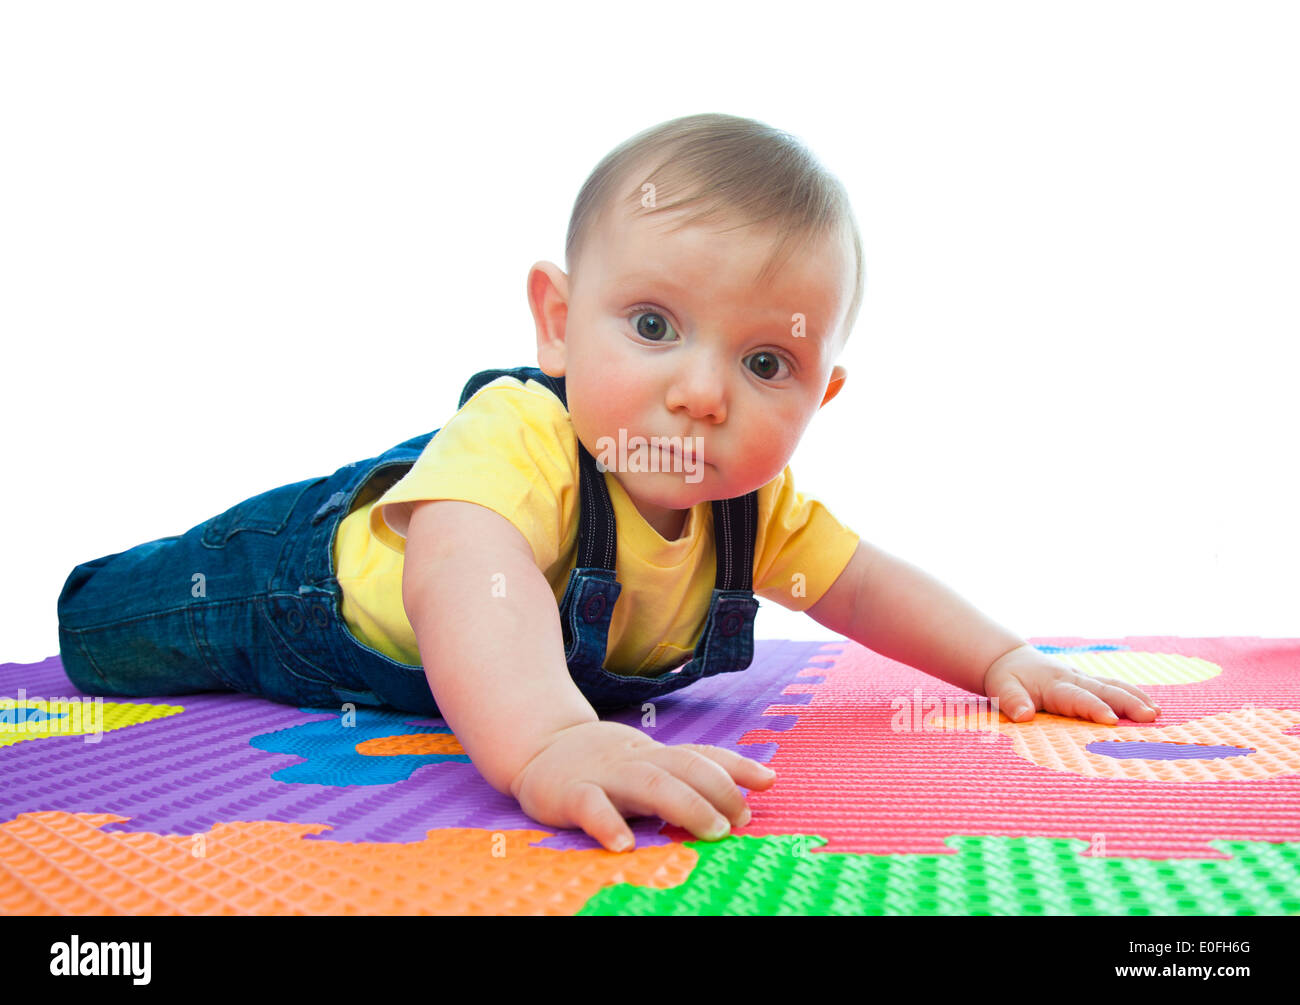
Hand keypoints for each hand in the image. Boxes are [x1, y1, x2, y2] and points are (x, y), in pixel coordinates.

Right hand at [509, 720, 776, 852]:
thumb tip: (746, 797)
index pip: (702, 756)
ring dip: (685, 805)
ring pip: (650, 783)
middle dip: (718, 791)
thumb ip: (686, 777)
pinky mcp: (571, 793)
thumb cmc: (605, 766)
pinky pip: (592, 806)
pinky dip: (609, 823)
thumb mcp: (648, 765)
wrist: (539, 746)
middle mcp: (637, 761)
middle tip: (740, 821)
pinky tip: (624, 845)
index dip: (736, 767)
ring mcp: (606, 775)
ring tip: (712, 831)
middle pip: (684, 767)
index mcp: (657, 756)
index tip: (768, 781)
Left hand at [982, 643, 1161, 724]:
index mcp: (1054, 684)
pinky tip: (1152, 708)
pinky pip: (1114, 687)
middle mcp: (1074, 679)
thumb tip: (1024, 716)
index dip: (1095, 708)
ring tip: (1157, 713)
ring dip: (1136, 698)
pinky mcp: (1089, 683)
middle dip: (1128, 703)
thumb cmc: (1007, 679)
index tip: (1112, 721)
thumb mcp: (1001, 689)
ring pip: (1114, 686)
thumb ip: (1012, 702)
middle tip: (1150, 716)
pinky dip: (1134, 695)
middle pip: (1105, 690)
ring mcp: (1084, 679)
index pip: (1078, 698)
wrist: (1011, 660)